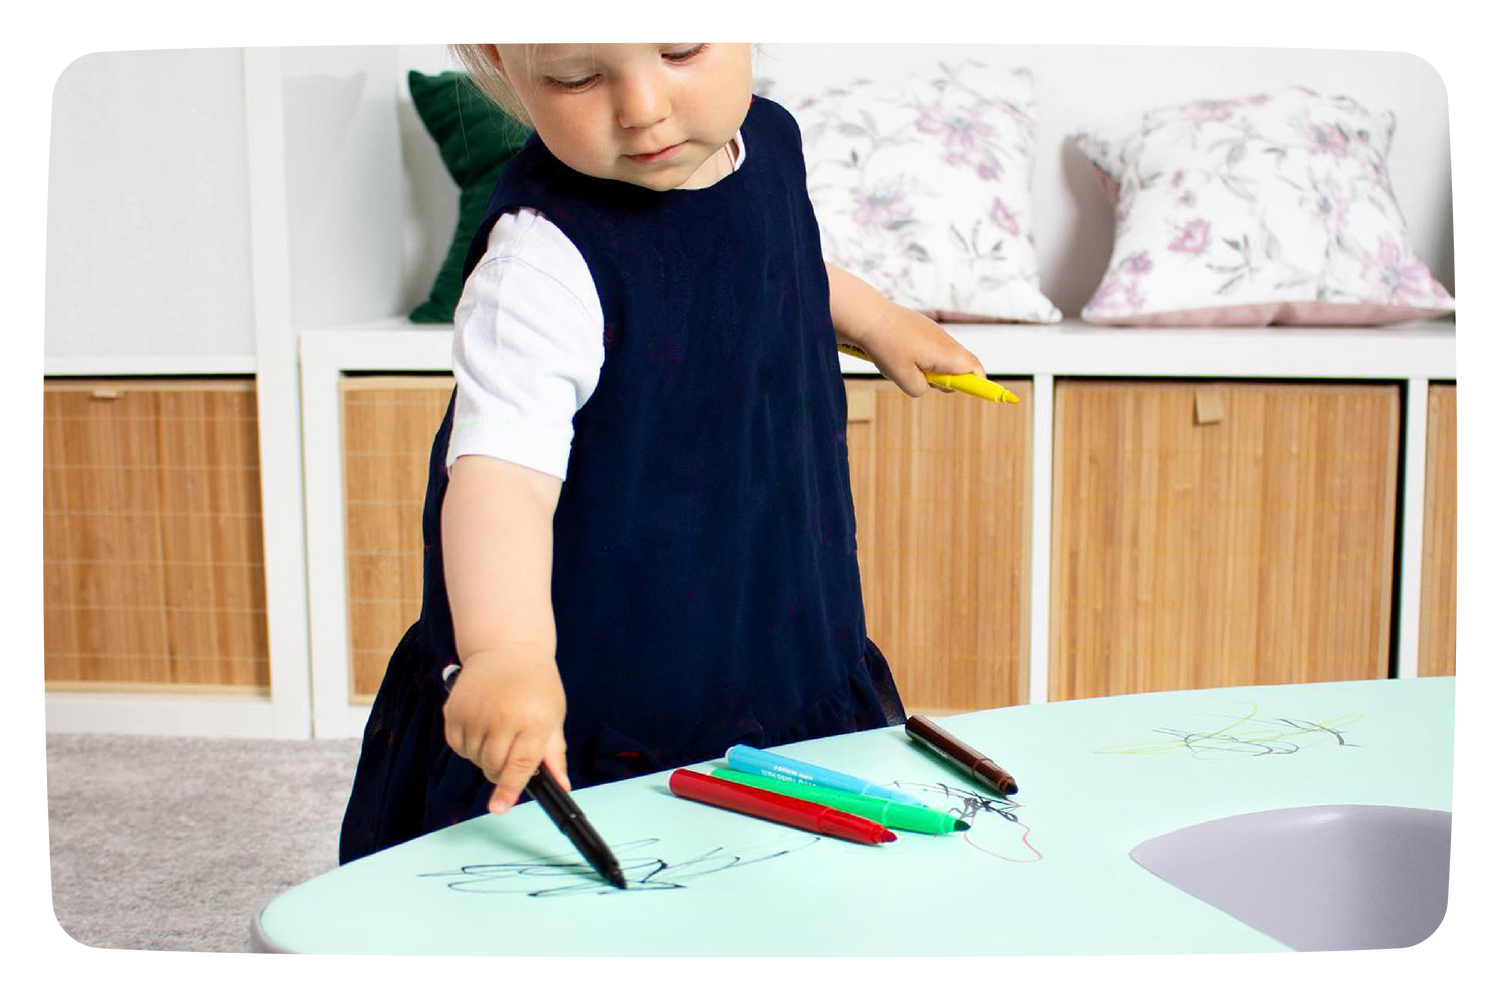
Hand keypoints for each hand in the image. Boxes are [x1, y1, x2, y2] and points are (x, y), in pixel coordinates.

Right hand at [442, 648, 570, 813]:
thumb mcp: (553, 716)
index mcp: (532, 720)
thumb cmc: (536, 684)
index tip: (500, 808)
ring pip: (474, 758)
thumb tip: (561, 786)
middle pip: (493, 766)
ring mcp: (474, 713)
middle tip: (509, 754)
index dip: (509, 790)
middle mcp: (501, 717)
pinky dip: (468, 746)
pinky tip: (481, 727)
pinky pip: (457, 746)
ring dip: (484, 757)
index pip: (519, 766)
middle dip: (500, 771)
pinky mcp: (454, 711)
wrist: (507, 649)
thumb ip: (553, 754)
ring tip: (497, 731)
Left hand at [854, 305, 983, 397]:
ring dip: (934, 367)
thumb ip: (920, 389)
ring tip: (908, 366)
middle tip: (925, 381)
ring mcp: (935, 331)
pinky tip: (901, 354)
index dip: (978, 384)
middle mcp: (946, 340)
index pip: (975, 370)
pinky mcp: (923, 326)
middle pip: (962, 364)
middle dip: (949, 378)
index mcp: (947, 354)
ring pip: (944, 355)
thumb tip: (925, 386)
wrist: (870, 317)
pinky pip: (932, 346)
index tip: (973, 392)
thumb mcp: (903, 378)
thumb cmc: (887, 347)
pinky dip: (924, 355)